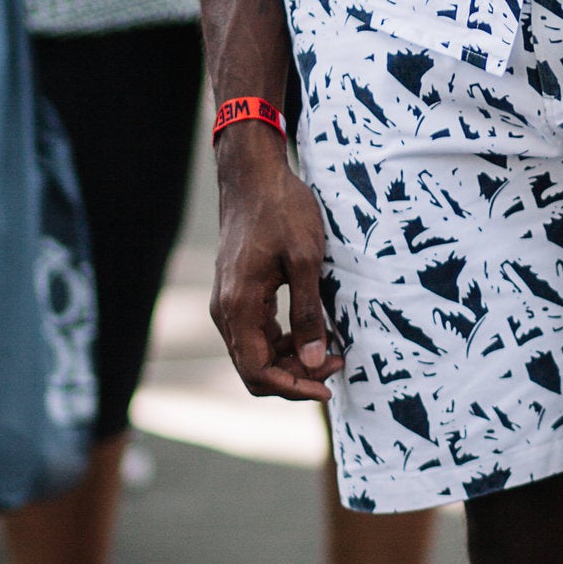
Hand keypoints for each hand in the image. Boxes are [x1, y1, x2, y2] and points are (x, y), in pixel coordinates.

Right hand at [211, 127, 341, 400]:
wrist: (253, 176)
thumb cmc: (282, 211)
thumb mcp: (306, 260)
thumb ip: (308, 314)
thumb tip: (315, 362)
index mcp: (238, 306)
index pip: (257, 372)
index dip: (294, 387)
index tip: (329, 386)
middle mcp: (225, 311)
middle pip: (255, 369)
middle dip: (297, 375)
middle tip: (337, 362)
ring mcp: (227, 303)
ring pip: (255, 353)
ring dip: (291, 359)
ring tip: (331, 348)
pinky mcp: (235, 294)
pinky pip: (256, 333)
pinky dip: (283, 341)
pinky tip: (312, 331)